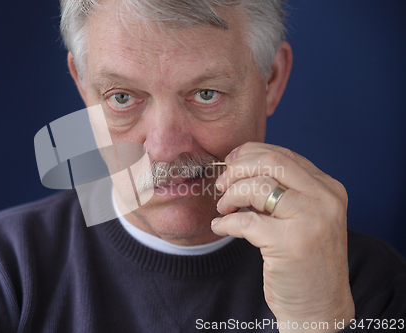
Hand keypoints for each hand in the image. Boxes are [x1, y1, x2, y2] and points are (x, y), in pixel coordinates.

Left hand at [211, 142, 354, 331]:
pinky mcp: (291, 243)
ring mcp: (311, 220)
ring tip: (224, 209)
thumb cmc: (305, 261)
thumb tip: (237, 169)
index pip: (283, 155)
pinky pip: (245, 220)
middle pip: (271, 161)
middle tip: (221, 185)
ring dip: (231, 196)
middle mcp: (325, 199)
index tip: (230, 163)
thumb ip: (281, 191)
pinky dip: (226, 222)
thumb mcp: (303, 217)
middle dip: (237, 169)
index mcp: (328, 189)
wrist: (320, 307)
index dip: (249, 154)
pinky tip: (220, 227)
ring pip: (258, 187)